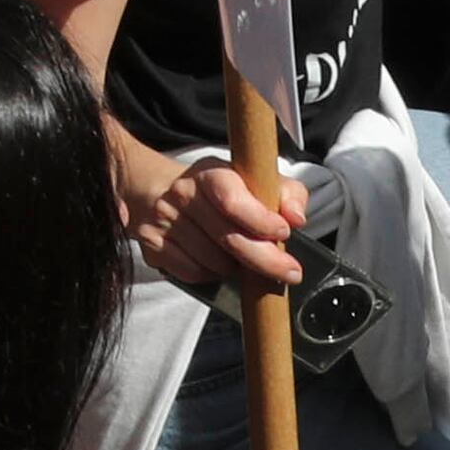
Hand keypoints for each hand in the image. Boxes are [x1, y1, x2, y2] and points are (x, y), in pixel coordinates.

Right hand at [130, 152, 303, 296]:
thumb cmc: (217, 190)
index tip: (284, 233)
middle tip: (289, 272)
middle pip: (229, 239)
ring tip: (241, 257)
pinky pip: (194, 273)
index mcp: (210, 174)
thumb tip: (297, 217)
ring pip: (215, 262)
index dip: (261, 221)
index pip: (233, 200)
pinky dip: (212, 275)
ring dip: (236, 268)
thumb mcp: (253, 180)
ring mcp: (165, 221)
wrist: (155, 190)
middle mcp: (183, 194)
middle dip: (266, 261)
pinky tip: (216, 261)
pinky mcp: (152, 245)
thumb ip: (285, 193)